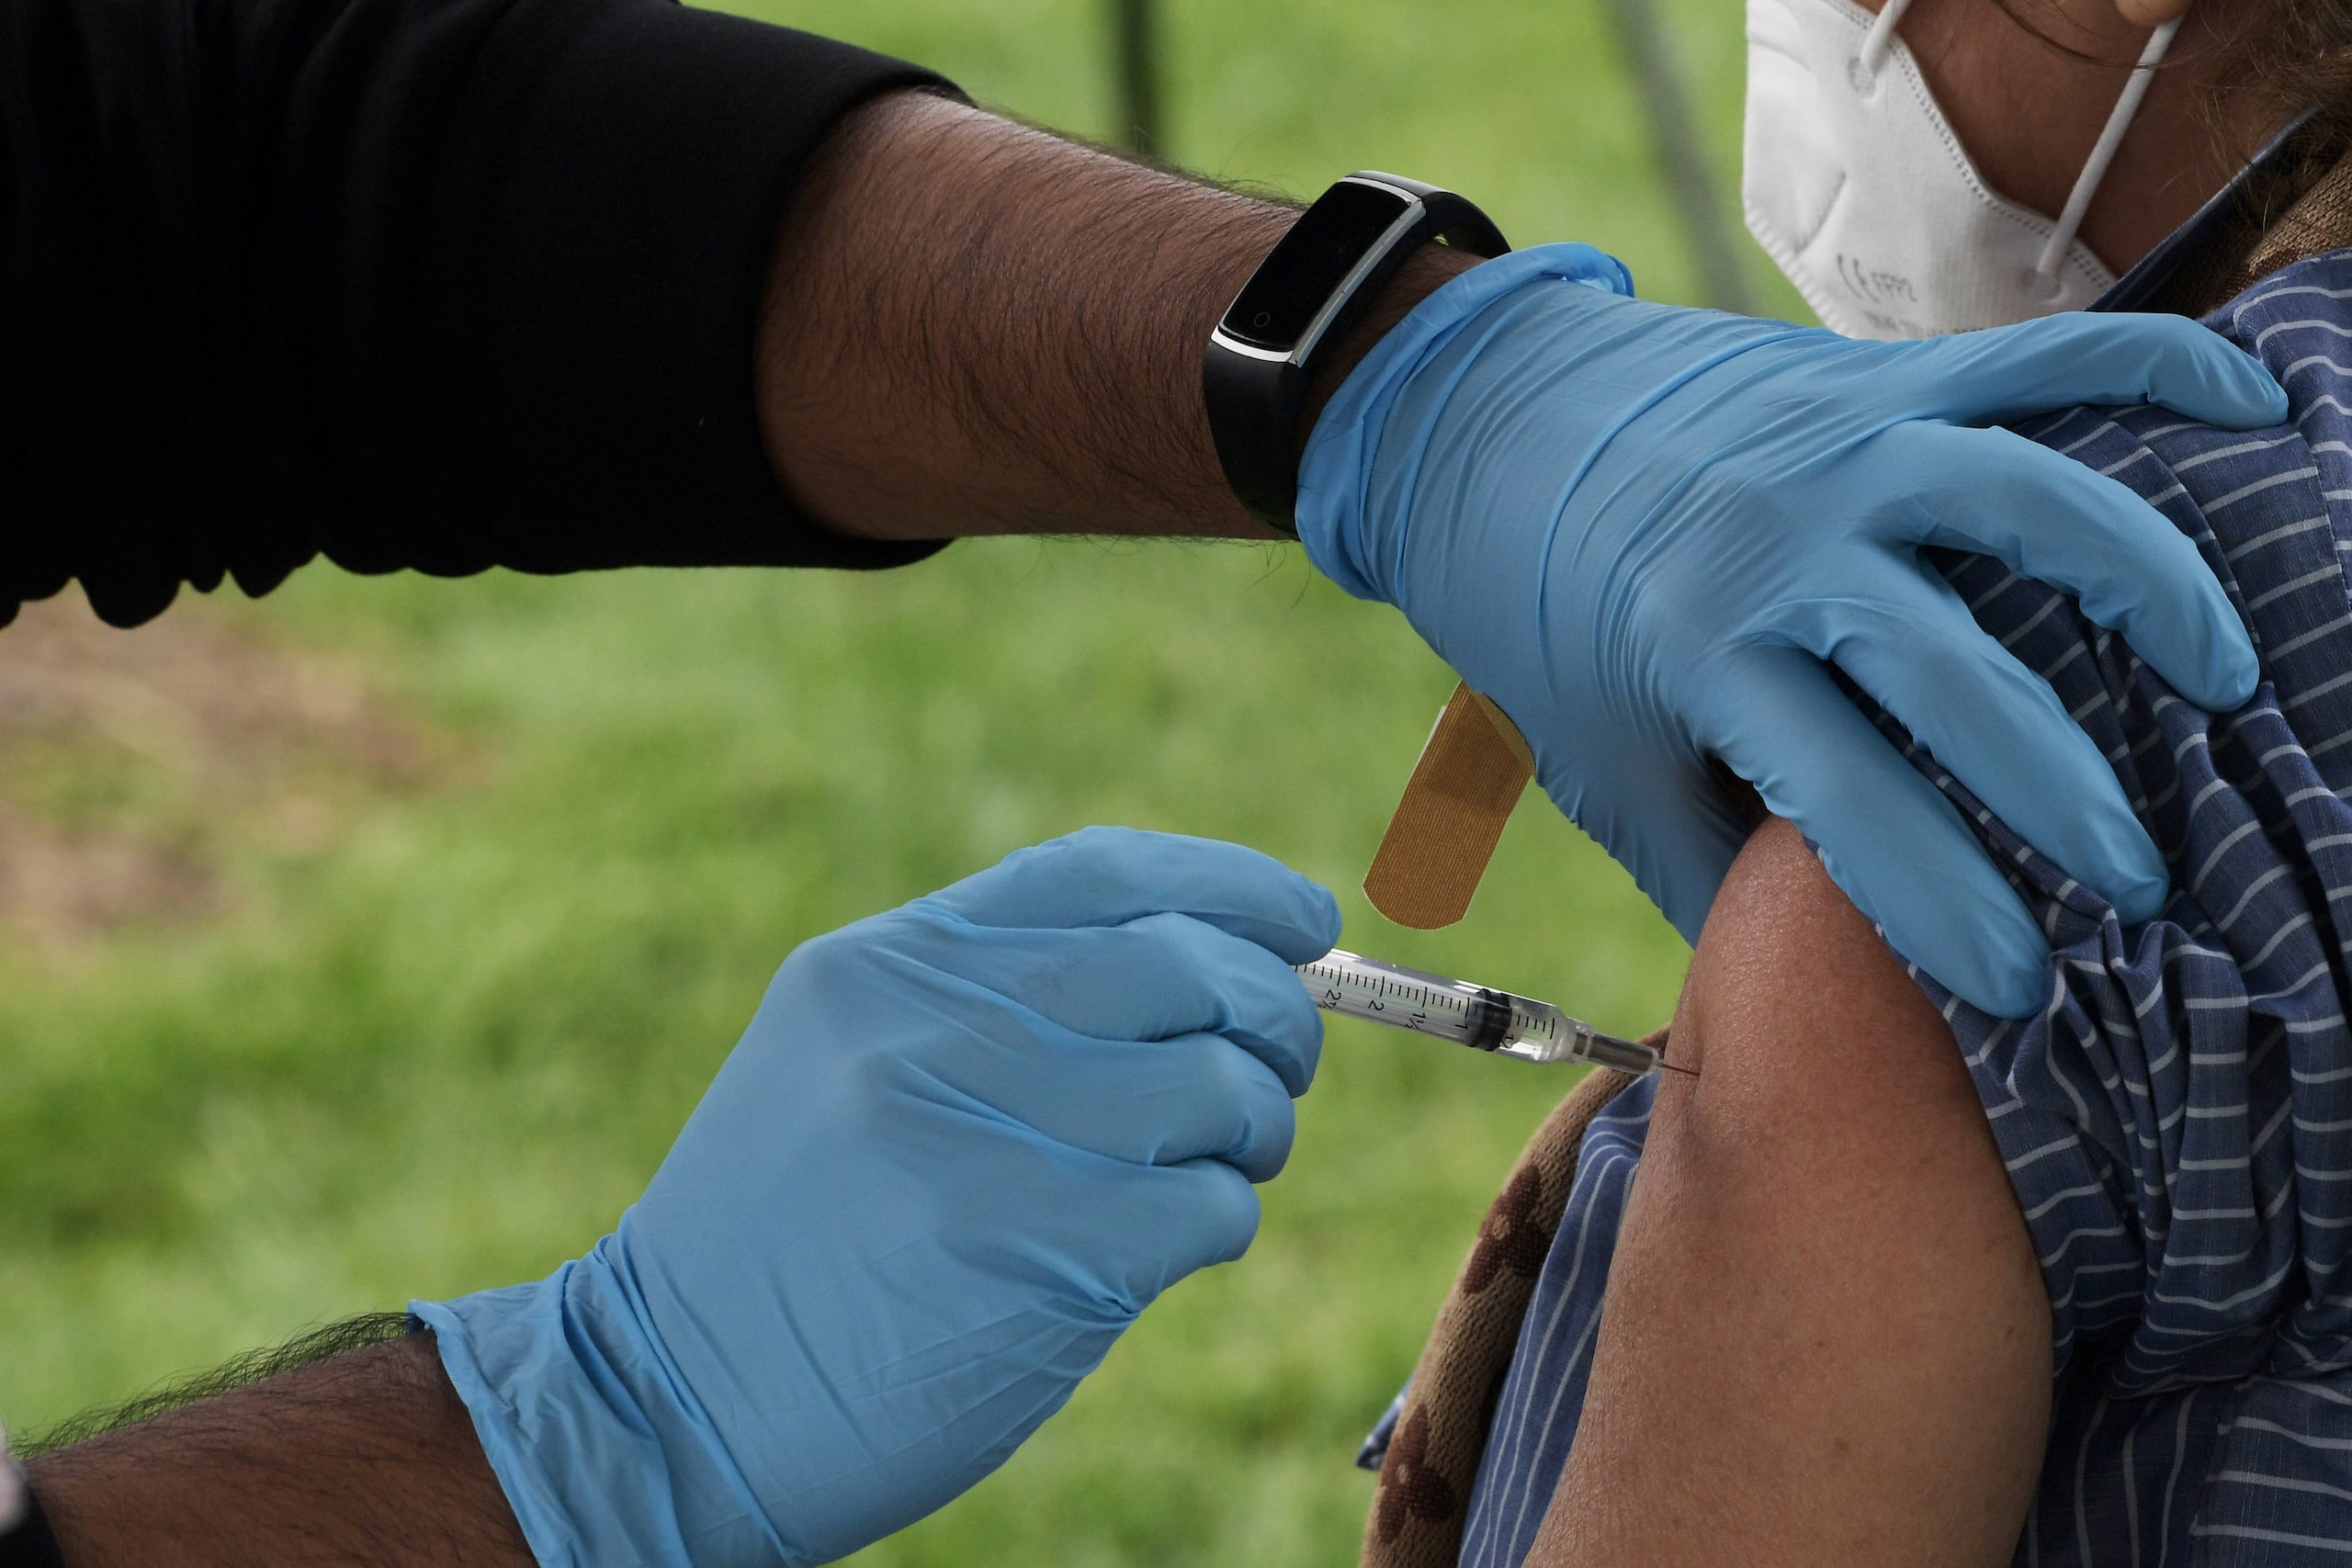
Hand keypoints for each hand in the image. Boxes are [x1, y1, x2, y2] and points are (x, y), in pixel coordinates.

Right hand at [413, 827, 1338, 1565]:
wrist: (667, 1404)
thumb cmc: (783, 1236)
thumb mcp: (842, 1060)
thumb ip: (991, 997)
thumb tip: (1205, 964)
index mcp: (889, 965)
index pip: (1101, 872)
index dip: (1229, 883)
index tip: (1301, 916)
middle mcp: (936, 1030)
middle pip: (1186, 967)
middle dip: (1274, 1011)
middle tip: (1279, 1061)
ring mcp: (988, 1143)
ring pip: (1218, 1086)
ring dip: (1259, 1124)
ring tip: (1225, 1162)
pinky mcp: (1044, 1259)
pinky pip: (1208, 1206)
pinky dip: (1221, 1218)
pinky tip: (1173, 1242)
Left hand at [1296, 246, 2287, 1017]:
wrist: (1477, 419)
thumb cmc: (1536, 613)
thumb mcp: (1593, 754)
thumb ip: (1704, 855)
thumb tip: (1808, 972)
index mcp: (1698, 653)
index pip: (1850, 803)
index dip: (1944, 905)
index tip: (2022, 985)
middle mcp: (1778, 545)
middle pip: (1957, 678)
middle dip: (2062, 796)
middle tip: (2143, 882)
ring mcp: (1836, 446)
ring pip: (2026, 502)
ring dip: (2143, 587)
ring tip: (2224, 670)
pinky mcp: (1873, 373)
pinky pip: (2034, 360)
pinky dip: (2155, 367)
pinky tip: (2253, 407)